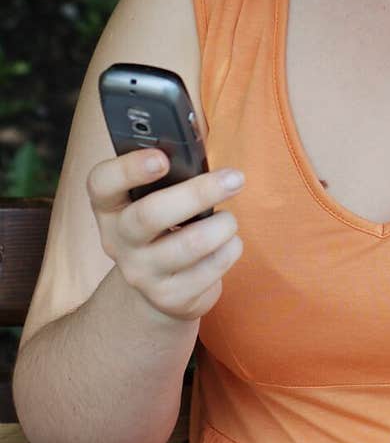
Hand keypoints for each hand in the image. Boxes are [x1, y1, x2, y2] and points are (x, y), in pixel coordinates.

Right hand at [87, 149, 244, 320]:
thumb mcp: (156, 197)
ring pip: (187, 246)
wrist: (160, 288)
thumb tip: (198, 144)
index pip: (102, 183)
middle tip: (235, 178)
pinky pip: (209, 270)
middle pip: (150, 215)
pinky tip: (229, 242)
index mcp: (110, 206)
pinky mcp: (170, 297)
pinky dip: (229, 250)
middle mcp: (118, 241)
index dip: (128, 168)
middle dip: (197, 193)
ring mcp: (141, 273)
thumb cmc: (166, 223)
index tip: (161, 157)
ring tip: (230, 219)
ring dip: (221, 226)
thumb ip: (170, 172)